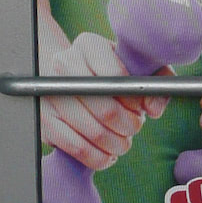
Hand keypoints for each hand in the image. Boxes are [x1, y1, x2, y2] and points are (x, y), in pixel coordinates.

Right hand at [40, 31, 166, 170]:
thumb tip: (153, 107)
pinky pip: (76, 148)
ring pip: (92, 132)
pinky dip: (98, 157)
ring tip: (124, 141)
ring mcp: (49, 93)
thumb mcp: (137, 65)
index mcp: (89, 45)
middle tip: (135, 127)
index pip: (115, 77)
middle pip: (105, 108)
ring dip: (116, 144)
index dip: (133, 99)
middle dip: (128, 125)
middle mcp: (63, 65)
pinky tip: (108, 153)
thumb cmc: (110, 70)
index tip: (139, 107)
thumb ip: (157, 79)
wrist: (69, 76)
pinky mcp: (44, 120)